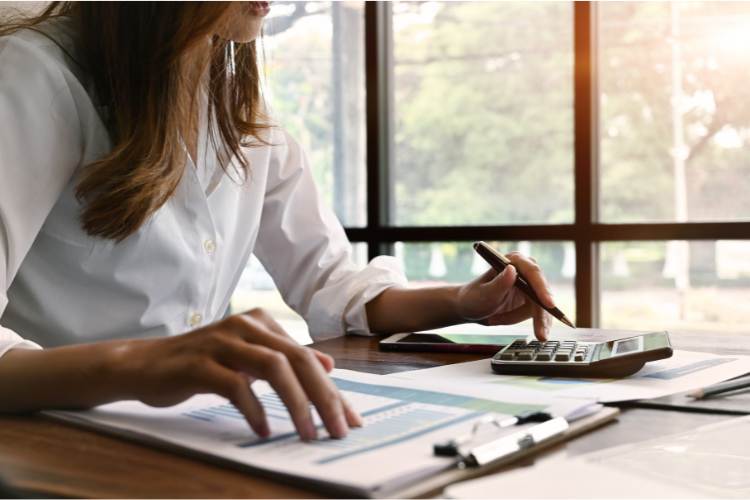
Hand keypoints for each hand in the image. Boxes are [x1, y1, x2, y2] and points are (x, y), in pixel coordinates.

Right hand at [108, 308, 361, 439]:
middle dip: (324, 397)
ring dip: (296, 404)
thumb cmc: (201, 363)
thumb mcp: (248, 357)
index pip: (307, 358)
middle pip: (297, 359)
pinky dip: (254, 410)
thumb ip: (285, 359)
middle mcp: (246, 326)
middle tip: (337, 430)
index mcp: (261, 323)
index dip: (333, 390)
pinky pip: (235, 385)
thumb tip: (328, 365)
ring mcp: (222, 342)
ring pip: (273, 368)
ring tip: (307, 433)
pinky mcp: (199, 363)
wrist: (143, 364)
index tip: (350, 420)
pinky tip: (262, 431)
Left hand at [455, 251, 554, 340]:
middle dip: (539, 315)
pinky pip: (537, 314)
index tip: (549, 304)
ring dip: (518, 318)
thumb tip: (512, 270)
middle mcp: (524, 270)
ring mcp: (529, 285)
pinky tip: (505, 322)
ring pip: (539, 307)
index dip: (542, 289)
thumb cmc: (473, 297)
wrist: (470, 308)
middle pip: (541, 293)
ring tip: (496, 320)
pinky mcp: (531, 299)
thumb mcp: (484, 294)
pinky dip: (524, 322)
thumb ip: (499, 284)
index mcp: (513, 261)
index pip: (533, 273)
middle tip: (540, 335)